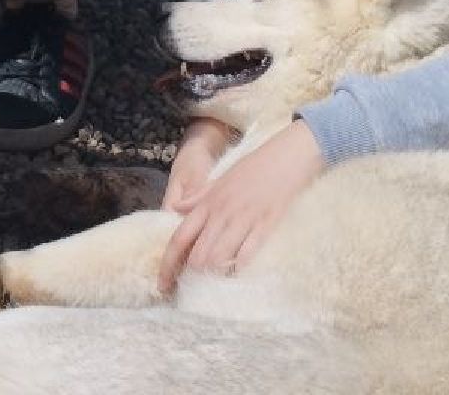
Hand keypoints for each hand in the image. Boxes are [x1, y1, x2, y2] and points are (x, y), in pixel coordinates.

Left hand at [158, 121, 325, 293]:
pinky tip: (237, 277)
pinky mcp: (265, 224)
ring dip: (214, 275)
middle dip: (192, 276)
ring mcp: (243, 219)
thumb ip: (197, 196)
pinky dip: (240, 268)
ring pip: (220, 257)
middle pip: (198, 254)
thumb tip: (176, 208)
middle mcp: (221, 213)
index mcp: (207, 203)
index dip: (168, 264)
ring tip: (213, 288)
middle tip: (192, 290)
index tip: (163, 284)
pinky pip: (248, 253)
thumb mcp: (219, 178)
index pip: (179, 238)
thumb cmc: (253, 167)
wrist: (285, 157)